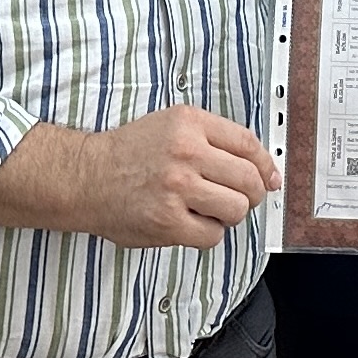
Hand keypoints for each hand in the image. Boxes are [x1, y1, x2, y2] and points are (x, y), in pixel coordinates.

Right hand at [62, 106, 282, 247]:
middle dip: (252, 194)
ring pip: (236, 208)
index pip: (248, 144)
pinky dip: (208, 233)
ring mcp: (178, 188)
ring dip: (230, 214)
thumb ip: (212, 140)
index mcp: (189, 123)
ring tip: (210, 211)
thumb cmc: (129, 154)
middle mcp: (186, 152)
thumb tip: (261, 168)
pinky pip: (213, 235)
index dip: (266, 165)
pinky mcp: (168, 221)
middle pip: (249, 180)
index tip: (271, 178)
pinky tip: (192, 223)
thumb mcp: (171, 125)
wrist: (86, 177)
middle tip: (241, 199)